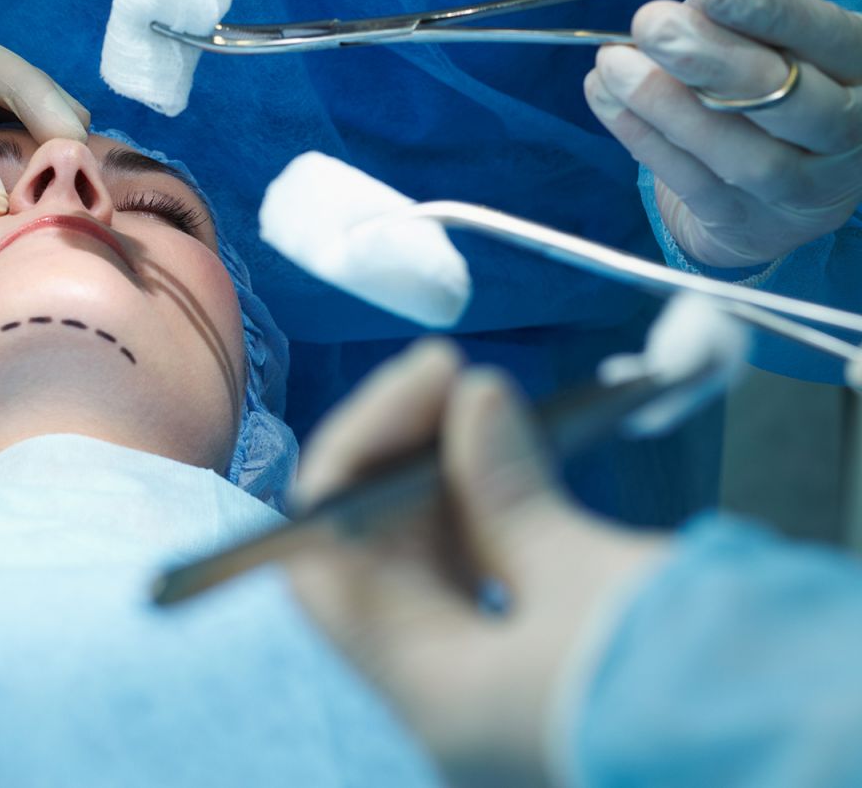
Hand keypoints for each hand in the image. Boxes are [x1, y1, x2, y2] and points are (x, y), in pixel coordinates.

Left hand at [286, 341, 663, 787]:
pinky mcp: (535, 677)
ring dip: (452, 481)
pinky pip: (481, 585)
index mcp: (428, 694)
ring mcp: (488, 693)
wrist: (800, 756)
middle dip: (407, 456)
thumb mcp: (589, 574)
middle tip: (454, 378)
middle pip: (376, 554)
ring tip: (492, 408)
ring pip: (429, 564)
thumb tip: (471, 402)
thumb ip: (510, 488)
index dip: (359, 455)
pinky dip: (493, 521)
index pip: (327, 557)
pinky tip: (519, 463)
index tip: (419, 382)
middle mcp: (443, 704)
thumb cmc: (690, 685)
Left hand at [587, 0, 861, 267]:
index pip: (832, 39)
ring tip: (611, 61)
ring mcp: (802, 189)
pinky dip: (641, 137)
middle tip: (650, 21)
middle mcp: (849, 132)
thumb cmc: (779, 69)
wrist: (780, 190)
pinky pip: (691, 182)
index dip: (773, 14)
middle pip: (788, 101)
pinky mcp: (749, 224)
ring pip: (739, 151)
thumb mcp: (772, 5)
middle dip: (714, 60)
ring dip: (665, 104)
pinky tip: (603, 95)